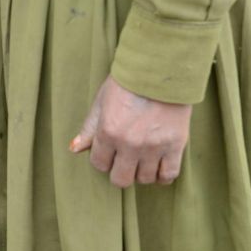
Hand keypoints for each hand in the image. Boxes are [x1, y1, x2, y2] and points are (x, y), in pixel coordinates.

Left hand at [70, 75, 191, 187]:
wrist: (160, 71)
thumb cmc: (127, 84)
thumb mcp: (102, 102)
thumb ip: (89, 128)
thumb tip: (74, 149)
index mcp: (108, 131)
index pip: (99, 164)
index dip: (103, 159)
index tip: (109, 152)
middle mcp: (129, 143)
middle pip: (121, 179)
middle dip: (120, 172)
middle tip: (125, 160)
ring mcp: (153, 147)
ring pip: (145, 179)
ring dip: (142, 172)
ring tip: (143, 159)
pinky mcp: (175, 146)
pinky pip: (169, 175)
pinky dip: (163, 176)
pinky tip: (159, 166)